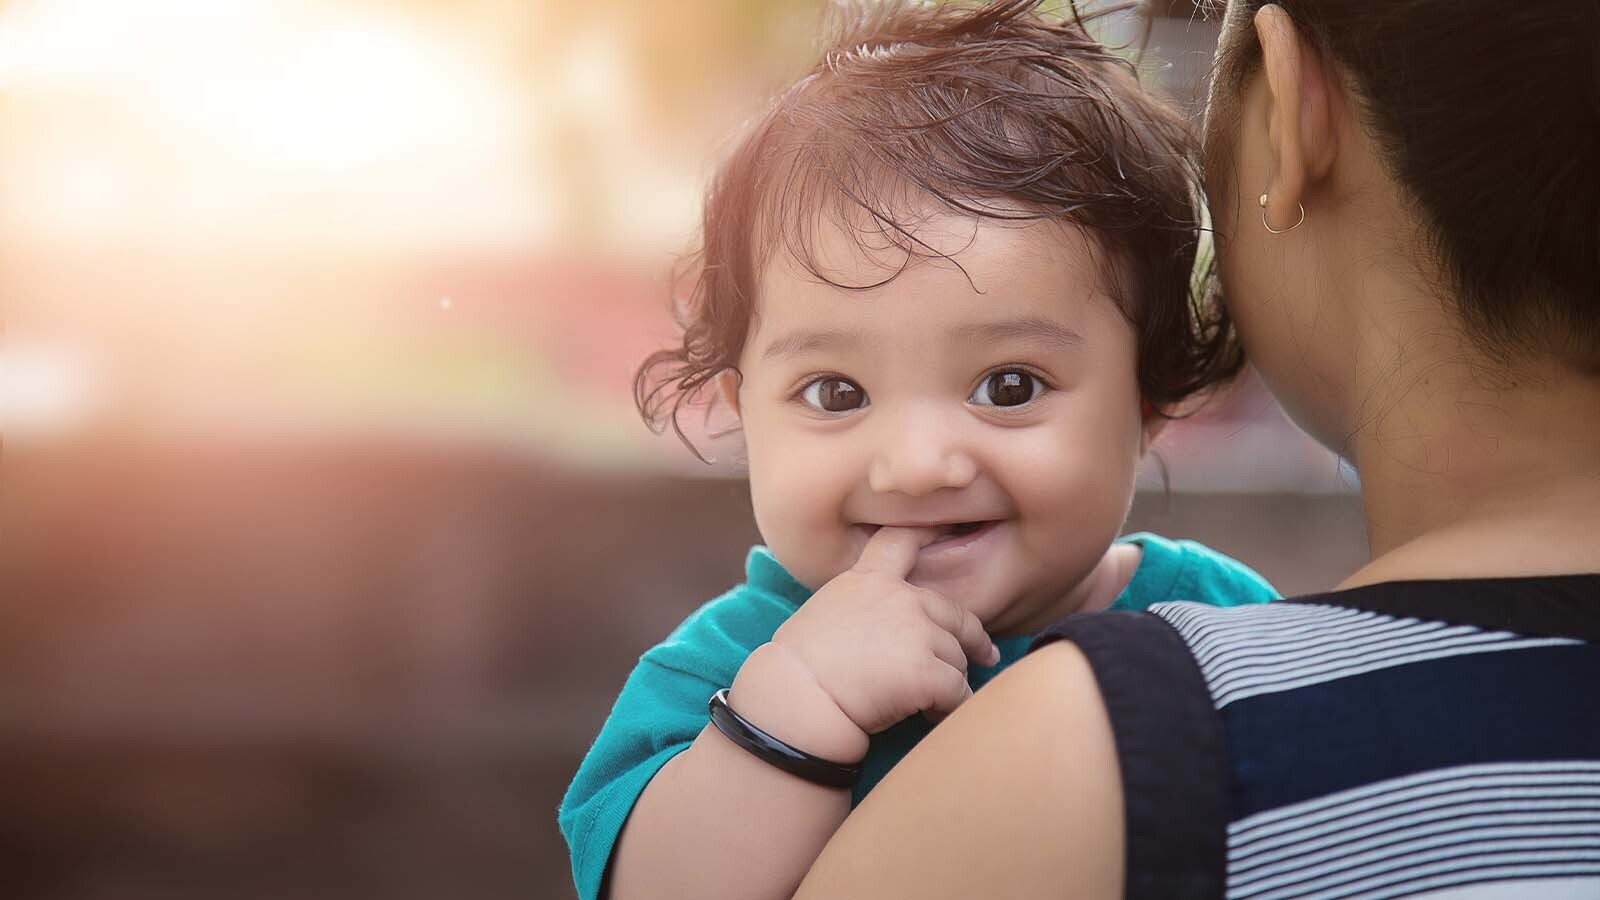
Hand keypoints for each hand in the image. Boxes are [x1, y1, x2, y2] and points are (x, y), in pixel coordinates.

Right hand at [730, 527, 998, 761]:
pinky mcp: (927, 671)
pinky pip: (958, 692)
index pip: (901, 542)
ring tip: (931, 704)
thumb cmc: (796, 666)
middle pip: (954, 613)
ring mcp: (917, 633)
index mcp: (868, 580)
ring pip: (957, 659)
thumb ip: (861, 606)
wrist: (795, 698)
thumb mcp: (825, 612)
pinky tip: (931, 717)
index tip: (949, 530)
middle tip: (983, 654)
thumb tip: (881, 630)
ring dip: (951, 681)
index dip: (929, 534)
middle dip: (972, 638)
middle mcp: (900, 599)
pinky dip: (950, 708)